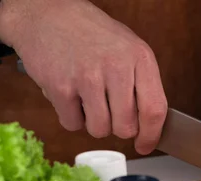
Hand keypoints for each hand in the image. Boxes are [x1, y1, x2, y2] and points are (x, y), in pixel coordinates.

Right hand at [0, 0, 167, 154]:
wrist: (46, 14)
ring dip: (95, 123)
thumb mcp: (130, 50)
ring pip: (100, 130)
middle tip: (110, 112)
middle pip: (126, 127)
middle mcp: (117, 67)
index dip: (151, 135)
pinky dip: (71, 117)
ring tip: (90, 100)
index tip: (145, 145)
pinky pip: (72, 124)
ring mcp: (87, 77)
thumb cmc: (93, 35)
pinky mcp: (60, 87)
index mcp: (140, 58)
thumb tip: (152, 127)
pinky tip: (71, 95)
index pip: (154, 110)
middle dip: (118, 128)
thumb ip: (143, 84)